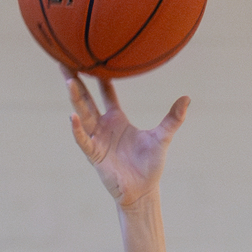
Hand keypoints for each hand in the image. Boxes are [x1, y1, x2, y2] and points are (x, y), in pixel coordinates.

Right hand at [67, 73, 189, 209]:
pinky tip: (72, 117)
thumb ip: (173, 118)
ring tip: (68, 81)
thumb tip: (187, 98)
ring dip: (76, 99)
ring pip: (83, 114)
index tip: (94, 59)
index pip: (106, 94)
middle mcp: (104, 127)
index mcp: (117, 120)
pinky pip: (83, 140)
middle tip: (65, 60)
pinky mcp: (95, 155)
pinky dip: (77, 130)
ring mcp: (97, 140)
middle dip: (76, 81)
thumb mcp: (162, 138)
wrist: (143, 191)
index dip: (101, 78)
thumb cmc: (150, 166)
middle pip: (86, 99)